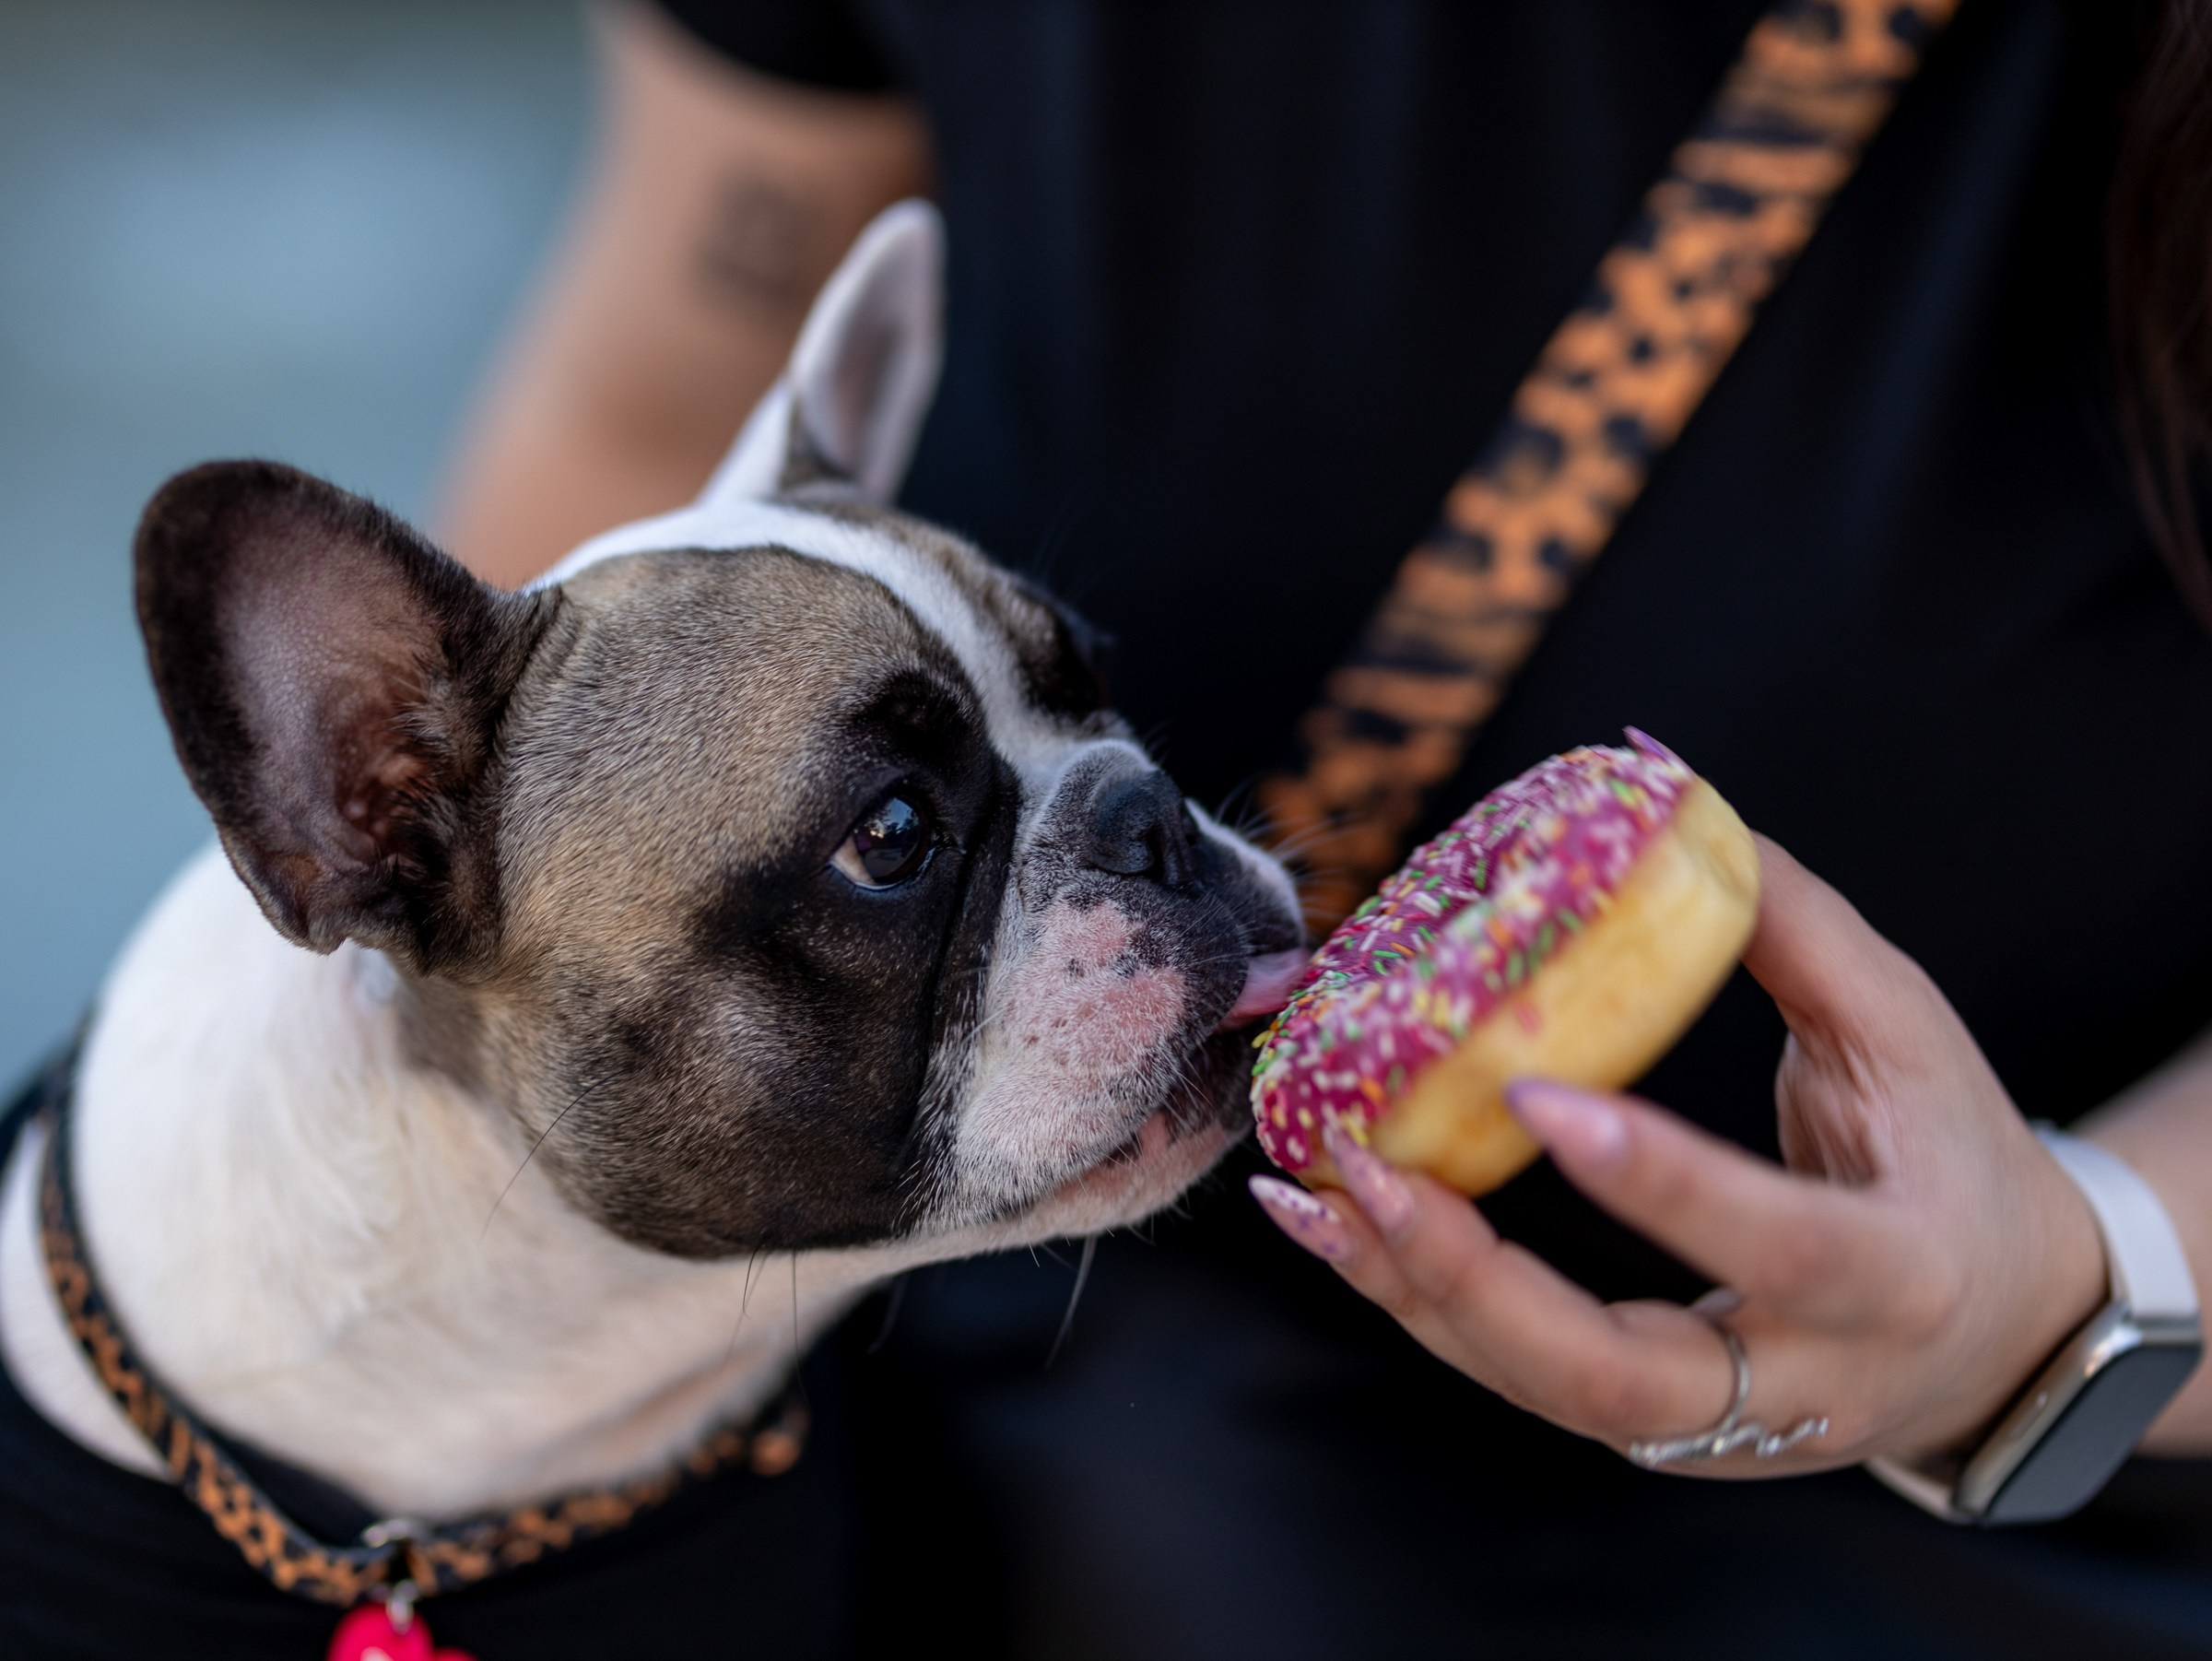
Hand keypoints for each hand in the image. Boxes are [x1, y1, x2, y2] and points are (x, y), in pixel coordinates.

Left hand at [1251, 836, 2107, 1473]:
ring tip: (1307, 1191)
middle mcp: (1800, 1380)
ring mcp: (1714, 1428)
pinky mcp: (1649, 1425)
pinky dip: (1420, 1298)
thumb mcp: (1906, 1033)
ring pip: (1539, 1385)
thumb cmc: (1950, 1154)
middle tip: (1364, 1169)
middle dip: (1470, 1280)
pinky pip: (1519, 1372)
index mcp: (1897, 1276)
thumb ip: (1793, 922)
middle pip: (1612, 1374)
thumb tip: (1658, 779)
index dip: (1657, 1180)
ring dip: (1410, 1289)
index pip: (1777, 1244)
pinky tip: (1334, 1223)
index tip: (1533, 1092)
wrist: (2000, 1331)